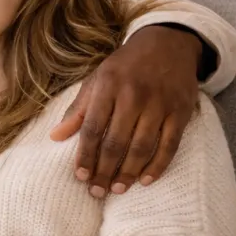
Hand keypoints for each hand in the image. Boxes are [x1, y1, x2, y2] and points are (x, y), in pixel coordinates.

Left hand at [50, 25, 201, 197]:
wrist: (168, 43)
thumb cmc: (125, 66)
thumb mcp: (97, 79)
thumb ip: (78, 109)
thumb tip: (55, 137)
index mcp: (108, 86)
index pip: (93, 128)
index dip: (85, 155)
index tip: (80, 177)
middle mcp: (134, 95)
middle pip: (116, 142)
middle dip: (104, 170)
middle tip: (97, 192)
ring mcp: (159, 104)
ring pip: (142, 146)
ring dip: (129, 172)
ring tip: (117, 189)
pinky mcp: (180, 111)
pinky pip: (169, 145)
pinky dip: (158, 165)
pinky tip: (146, 180)